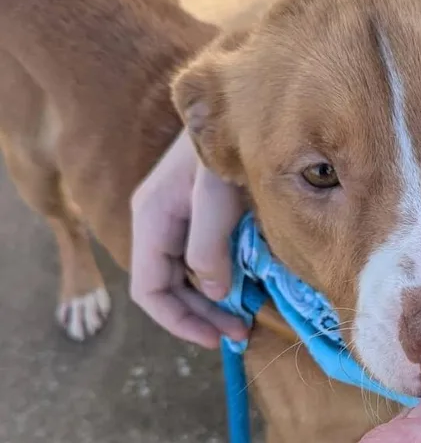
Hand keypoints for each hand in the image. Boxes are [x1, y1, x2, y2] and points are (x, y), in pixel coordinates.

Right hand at [130, 129, 247, 347]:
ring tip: (246, 316)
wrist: (241, 104)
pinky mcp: (198, 215)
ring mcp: (177, 219)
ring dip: (212, 302)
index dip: (179, 321)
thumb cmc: (226, 143)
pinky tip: (248, 284)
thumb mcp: (217, 191)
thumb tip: (213, 291)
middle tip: (241, 331)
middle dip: (201, 316)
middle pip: (168, 288)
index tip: (217, 338)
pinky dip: (221, 278)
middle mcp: (158, 223)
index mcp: (152, 220)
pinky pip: (202, 258)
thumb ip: (210, 240)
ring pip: (185, 276)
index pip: (149, 290)